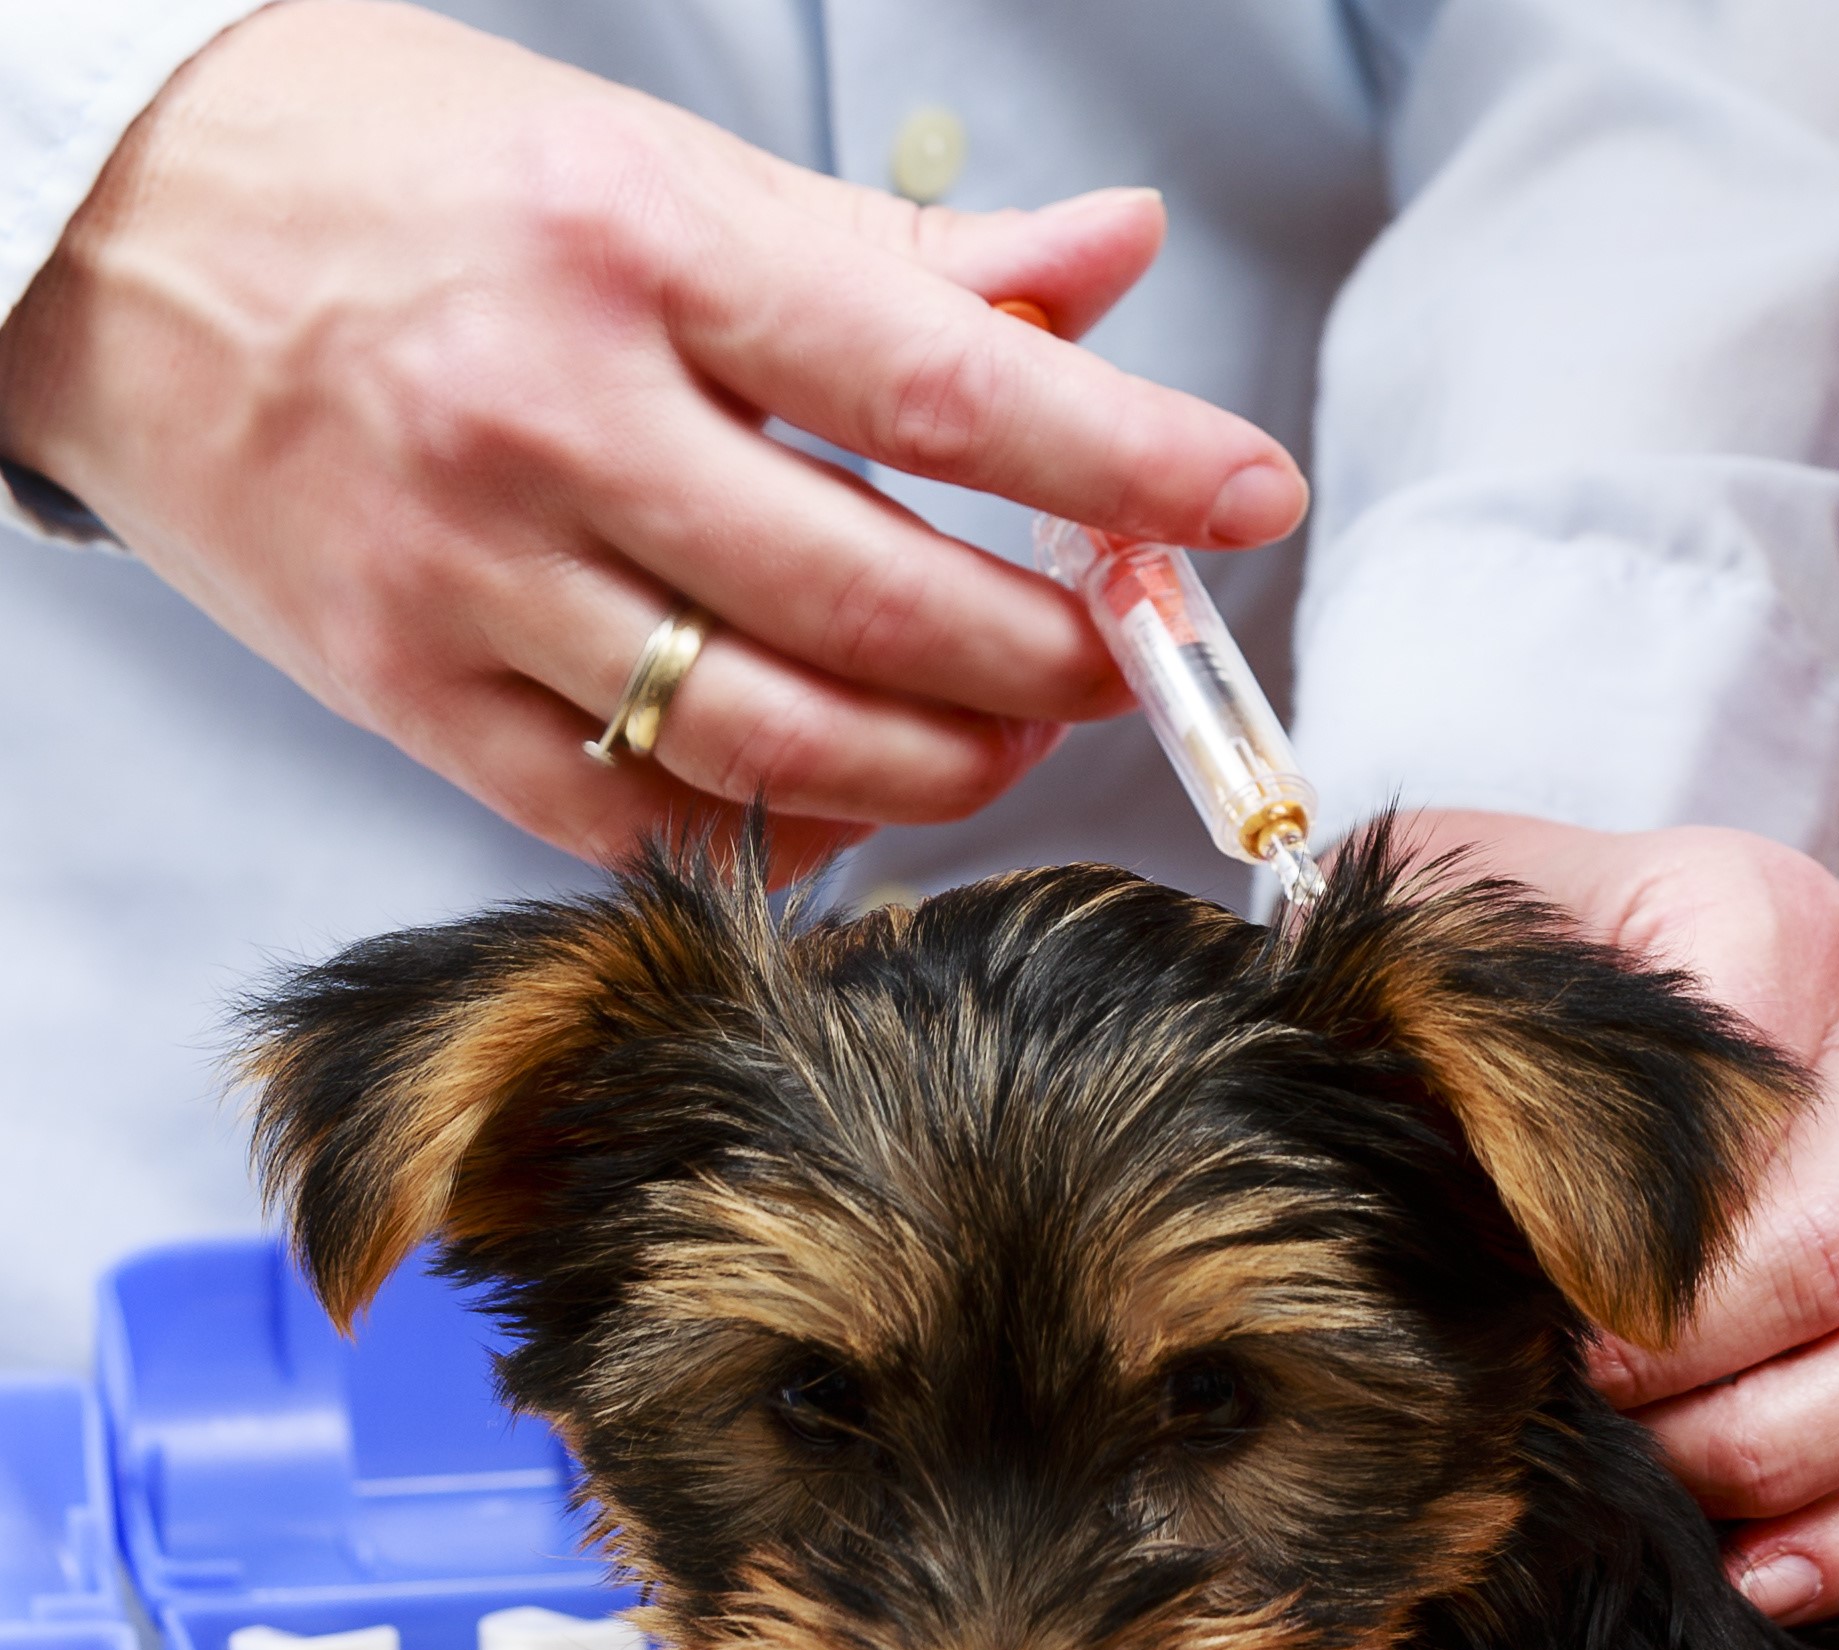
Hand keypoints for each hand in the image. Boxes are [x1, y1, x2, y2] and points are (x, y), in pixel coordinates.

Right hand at [0, 1, 1303, 873]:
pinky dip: (766, 822)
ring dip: (939, 759)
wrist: (92, 221)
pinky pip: (635, 811)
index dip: (1124, 460)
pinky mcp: (405, 690)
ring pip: (777, 736)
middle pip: (880, 602)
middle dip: (1046, 652)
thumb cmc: (394, 174)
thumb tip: (1111, 262)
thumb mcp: (648, 160)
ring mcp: (466, 575)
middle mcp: (546, 418)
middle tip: (1116, 648)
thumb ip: (894, 250)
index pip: (943, 382)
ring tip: (1001, 725)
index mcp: (630, 246)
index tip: (1245, 492)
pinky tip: (832, 787)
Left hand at [1393, 813, 1838, 1621]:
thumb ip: (1429, 1031)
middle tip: (1567, 1401)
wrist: (1524, 953)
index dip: (1629, 1236)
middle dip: (1688, 1363)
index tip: (1529, 1296)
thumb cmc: (1470, 954)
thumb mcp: (1420, 933)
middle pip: (1837, 1248)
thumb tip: (1426, 1224)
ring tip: (1644, 1478)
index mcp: (1758, 927)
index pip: (1743, 1107)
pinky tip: (1742, 1570)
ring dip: (1767, 1453)